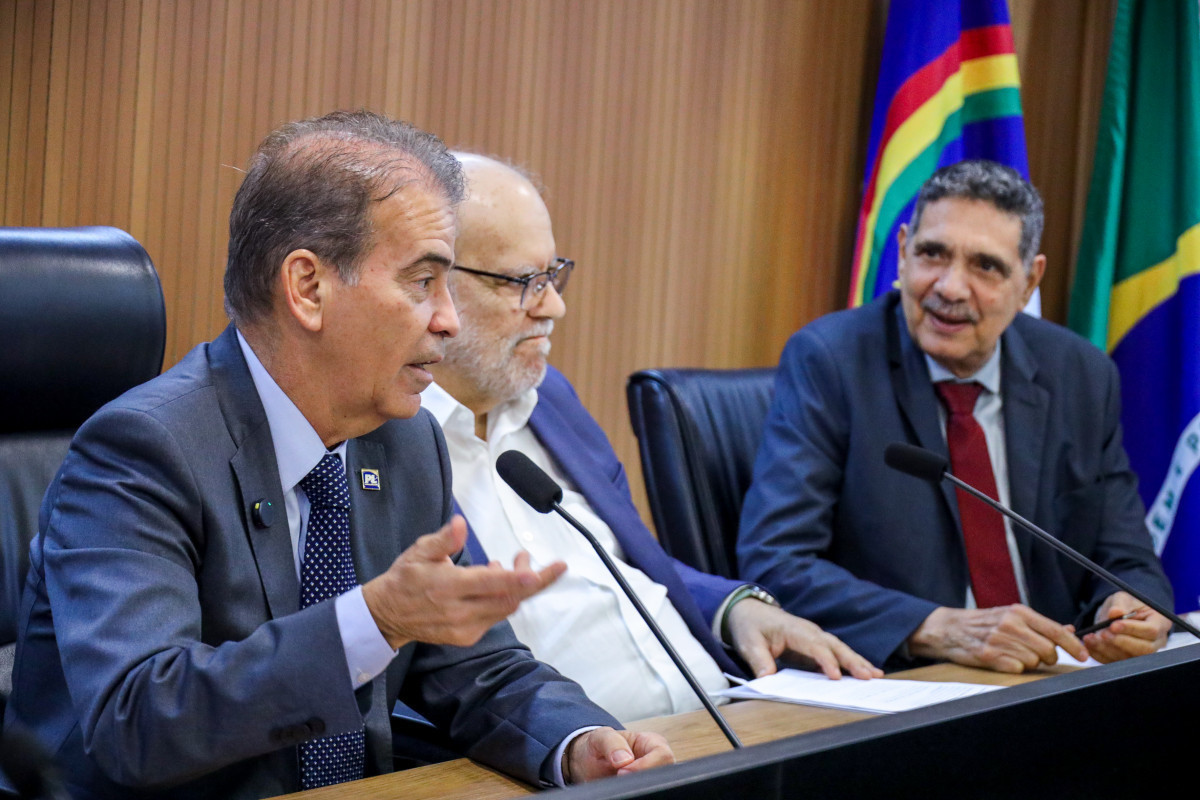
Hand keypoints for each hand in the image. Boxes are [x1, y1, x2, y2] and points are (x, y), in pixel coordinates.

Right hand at [361, 515, 565, 648]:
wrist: (387, 615)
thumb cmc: (405, 579)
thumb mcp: (419, 552)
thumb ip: (443, 539)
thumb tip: (459, 523)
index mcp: (448, 587)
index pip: (493, 584)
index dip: (522, 578)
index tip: (544, 570)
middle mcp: (460, 612)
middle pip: (510, 599)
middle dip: (533, 580)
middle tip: (540, 560)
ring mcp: (465, 628)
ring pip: (506, 608)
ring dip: (519, 586)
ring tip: (515, 563)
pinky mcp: (467, 637)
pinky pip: (496, 616)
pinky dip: (504, 597)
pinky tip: (496, 580)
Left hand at [563, 727, 673, 782]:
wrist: (590, 762)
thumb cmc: (599, 746)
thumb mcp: (600, 738)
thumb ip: (612, 742)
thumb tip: (625, 759)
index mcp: (652, 742)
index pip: (663, 755)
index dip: (645, 765)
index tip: (622, 771)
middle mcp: (658, 761)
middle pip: (664, 776)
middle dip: (640, 780)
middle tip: (618, 778)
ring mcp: (653, 777)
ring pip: (656, 788)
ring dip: (636, 788)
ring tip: (617, 782)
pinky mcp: (645, 789)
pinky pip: (646, 794)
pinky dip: (634, 793)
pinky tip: (622, 789)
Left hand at [726, 599, 882, 679]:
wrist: (750, 612)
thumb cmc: (751, 627)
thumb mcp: (749, 644)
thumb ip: (759, 661)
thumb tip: (768, 678)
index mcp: (793, 629)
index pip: (814, 645)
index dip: (826, 661)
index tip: (836, 677)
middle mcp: (809, 631)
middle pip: (834, 646)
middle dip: (852, 661)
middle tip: (868, 676)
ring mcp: (814, 637)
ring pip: (840, 649)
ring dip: (858, 662)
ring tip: (876, 675)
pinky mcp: (815, 646)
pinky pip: (836, 654)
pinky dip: (851, 663)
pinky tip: (866, 673)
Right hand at [908, 605, 1088, 672]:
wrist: (948, 628)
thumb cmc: (982, 623)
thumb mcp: (1010, 616)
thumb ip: (1039, 625)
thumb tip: (1069, 629)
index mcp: (1019, 612)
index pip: (1056, 630)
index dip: (1074, 645)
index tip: (1083, 655)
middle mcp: (1011, 624)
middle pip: (1047, 651)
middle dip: (1046, 657)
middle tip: (1035, 655)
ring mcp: (999, 640)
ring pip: (1033, 661)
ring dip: (1027, 662)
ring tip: (1012, 654)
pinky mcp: (989, 656)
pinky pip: (1016, 669)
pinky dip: (1013, 667)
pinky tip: (1002, 660)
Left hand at [1083, 592, 1170, 662]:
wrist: (1117, 615)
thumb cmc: (1125, 605)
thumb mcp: (1123, 598)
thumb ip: (1120, 604)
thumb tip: (1116, 612)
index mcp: (1159, 623)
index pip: (1151, 630)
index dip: (1132, 629)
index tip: (1113, 625)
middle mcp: (1156, 642)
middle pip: (1144, 649)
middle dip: (1120, 642)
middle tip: (1103, 633)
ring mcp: (1142, 654)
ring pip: (1129, 659)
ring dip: (1107, 649)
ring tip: (1092, 638)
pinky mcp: (1127, 660)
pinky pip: (1114, 662)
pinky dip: (1100, 655)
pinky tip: (1089, 644)